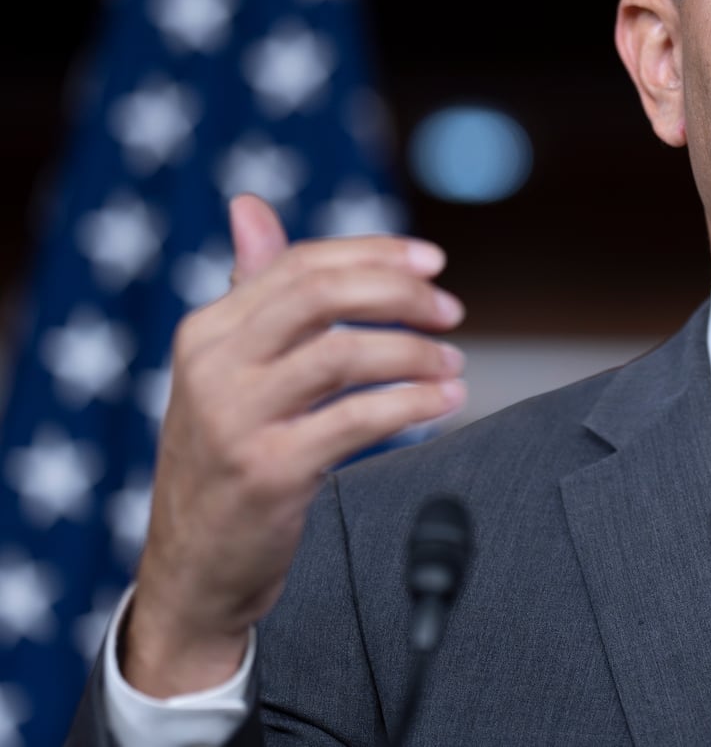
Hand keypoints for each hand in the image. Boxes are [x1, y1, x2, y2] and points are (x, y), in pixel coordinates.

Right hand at [123, 194, 466, 696]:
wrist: (193, 570)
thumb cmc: (225, 459)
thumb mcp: (226, 371)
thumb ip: (252, 291)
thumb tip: (249, 205)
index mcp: (206, 332)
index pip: (299, 264)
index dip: (374, 254)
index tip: (432, 261)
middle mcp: (212, 367)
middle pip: (321, 296)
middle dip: (399, 293)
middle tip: (450, 309)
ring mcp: (236, 420)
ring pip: (344, 354)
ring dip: (415, 353)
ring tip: (453, 364)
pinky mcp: (269, 471)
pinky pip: (357, 419)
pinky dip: (413, 402)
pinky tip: (445, 400)